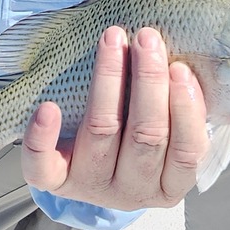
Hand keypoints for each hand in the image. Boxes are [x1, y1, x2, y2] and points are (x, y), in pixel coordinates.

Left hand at [20, 25, 208, 210]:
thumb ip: (179, 109)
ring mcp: (91, 187)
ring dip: (108, 82)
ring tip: (112, 41)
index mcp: (168, 186)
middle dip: (148, 82)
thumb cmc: (139, 139)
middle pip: (145, 136)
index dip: (185, 110)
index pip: (185, 152)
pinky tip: (48, 108)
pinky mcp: (56, 182)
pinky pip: (44, 167)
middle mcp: (132, 191)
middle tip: (147, 38)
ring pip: (101, 132)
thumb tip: (187, 59)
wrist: (92, 172)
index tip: (180, 68)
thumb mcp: (169, 135)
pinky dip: (43, 138)